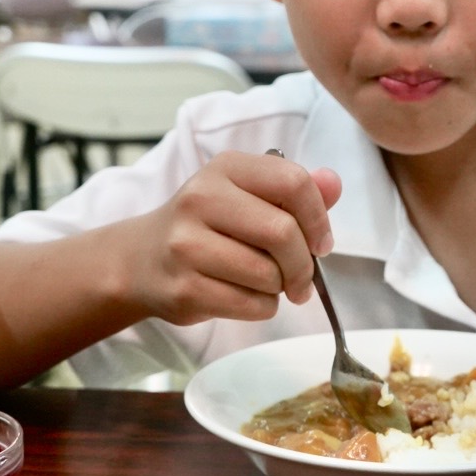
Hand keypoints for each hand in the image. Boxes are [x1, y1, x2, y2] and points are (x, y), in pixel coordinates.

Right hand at [126, 151, 341, 326]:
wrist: (142, 260)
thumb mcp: (247, 195)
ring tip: (263, 283)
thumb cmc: (207, 226)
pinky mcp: (184, 287)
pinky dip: (261, 307)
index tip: (321, 243)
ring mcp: (188, 244)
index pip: (293, 183)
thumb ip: (294, 190)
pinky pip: (251, 304)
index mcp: (226, 168)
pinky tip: (245, 296)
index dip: (319, 218)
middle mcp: (201, 198)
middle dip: (304, 264)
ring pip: (269, 274)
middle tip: (302, 279)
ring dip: (280, 287)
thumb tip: (334, 183)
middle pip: (283, 232)